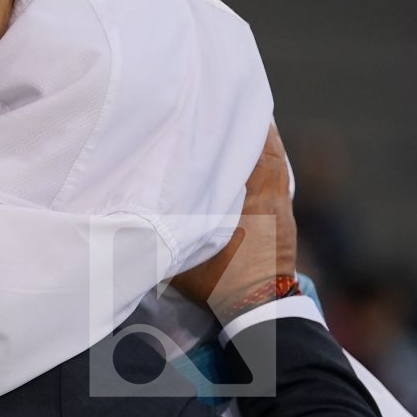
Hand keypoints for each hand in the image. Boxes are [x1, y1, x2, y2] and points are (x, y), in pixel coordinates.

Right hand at [169, 124, 296, 323]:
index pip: (255, 151)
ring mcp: (283, 210)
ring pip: (277, 165)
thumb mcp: (184, 260)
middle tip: (234, 105)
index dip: (244, 125)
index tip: (228, 105)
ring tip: (241, 126)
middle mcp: (273, 199)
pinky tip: (251, 161)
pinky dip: (267, 164)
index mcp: (254, 202)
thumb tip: (130, 222)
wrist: (261, 311)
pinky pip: (278, 180)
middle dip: (253, 126)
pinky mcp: (285, 221)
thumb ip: (165, 236)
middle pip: (270, 150)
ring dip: (262, 145)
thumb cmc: (222, 284)